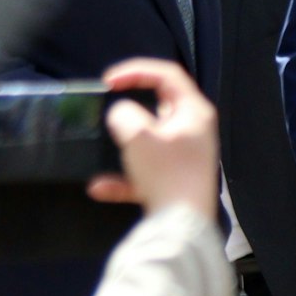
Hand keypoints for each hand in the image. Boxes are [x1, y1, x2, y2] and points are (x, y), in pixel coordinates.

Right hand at [86, 58, 218, 217]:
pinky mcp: (174, 182)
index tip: (108, 80)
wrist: (182, 224)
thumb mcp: (139, 136)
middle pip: (161, 107)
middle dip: (132, 108)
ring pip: (150, 141)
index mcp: (194, 112)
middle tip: (109, 109)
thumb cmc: (165, 172)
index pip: (168, 75)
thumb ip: (125, 116)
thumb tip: (122, 113)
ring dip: (125, 146)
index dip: (137, 71)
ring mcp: (186, 157)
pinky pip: (144, 173)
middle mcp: (194, 130)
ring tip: (106, 147)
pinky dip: (123, 179)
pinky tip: (101, 187)